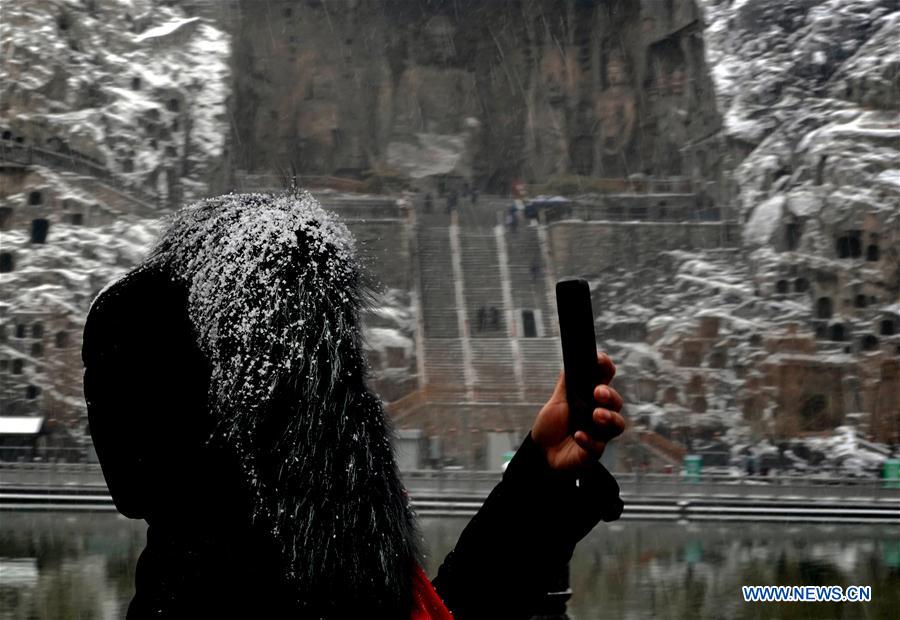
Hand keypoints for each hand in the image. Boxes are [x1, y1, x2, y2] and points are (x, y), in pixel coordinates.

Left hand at [531, 353, 624, 470]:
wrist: (542, 451)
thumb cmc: (553, 424)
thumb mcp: (557, 400)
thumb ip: (566, 383)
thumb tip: (572, 362)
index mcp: (592, 397)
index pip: (605, 378)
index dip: (606, 368)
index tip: (601, 360)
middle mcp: (600, 413)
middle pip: (616, 402)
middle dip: (610, 395)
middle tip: (599, 392)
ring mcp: (599, 432)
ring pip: (617, 424)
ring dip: (609, 417)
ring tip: (597, 414)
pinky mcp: (593, 451)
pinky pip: (596, 446)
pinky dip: (588, 440)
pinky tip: (579, 435)